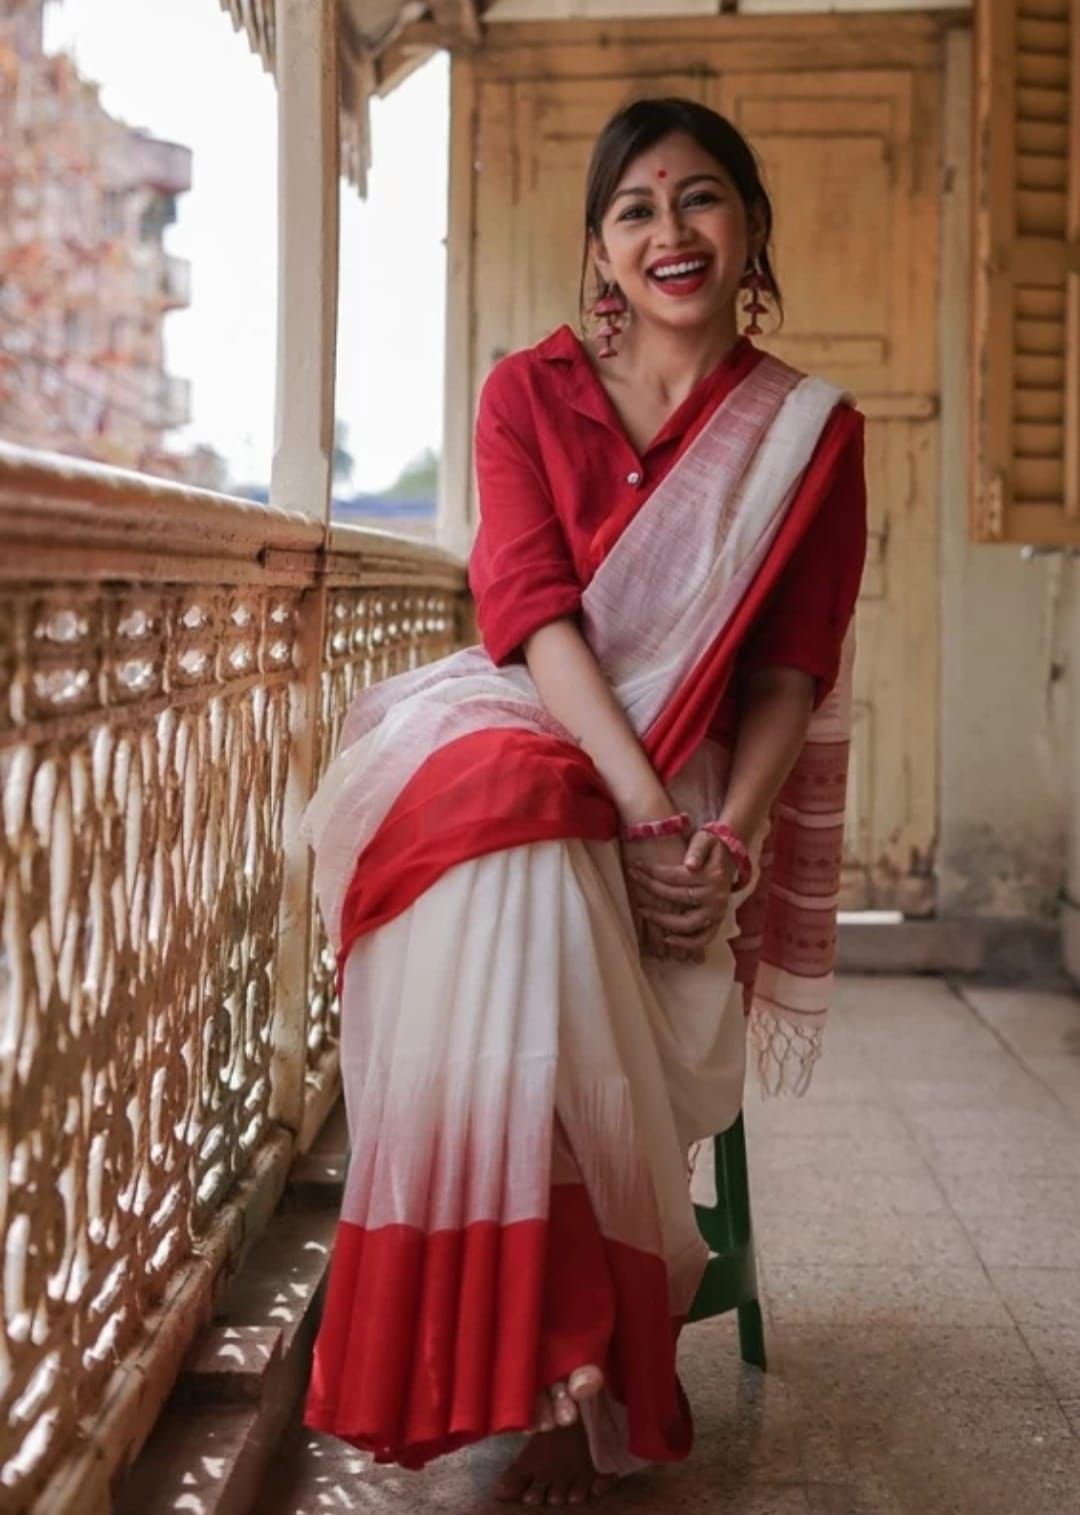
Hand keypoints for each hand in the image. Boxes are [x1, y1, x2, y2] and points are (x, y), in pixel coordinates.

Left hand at [624, 829, 735, 964]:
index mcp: (712, 875)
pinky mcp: (717, 922)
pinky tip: (667, 939)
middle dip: (652, 890)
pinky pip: (702, 939)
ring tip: (643, 911)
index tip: (635, 867)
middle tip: (634, 882)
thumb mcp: (705, 839)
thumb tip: (690, 864)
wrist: (731, 856)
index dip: (653, 872)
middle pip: (678, 898)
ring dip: (663, 921)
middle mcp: (716, 896)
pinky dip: (686, 943)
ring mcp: (717, 912)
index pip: (676, 876)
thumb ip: (698, 849)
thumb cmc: (712, 846)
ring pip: (688, 924)